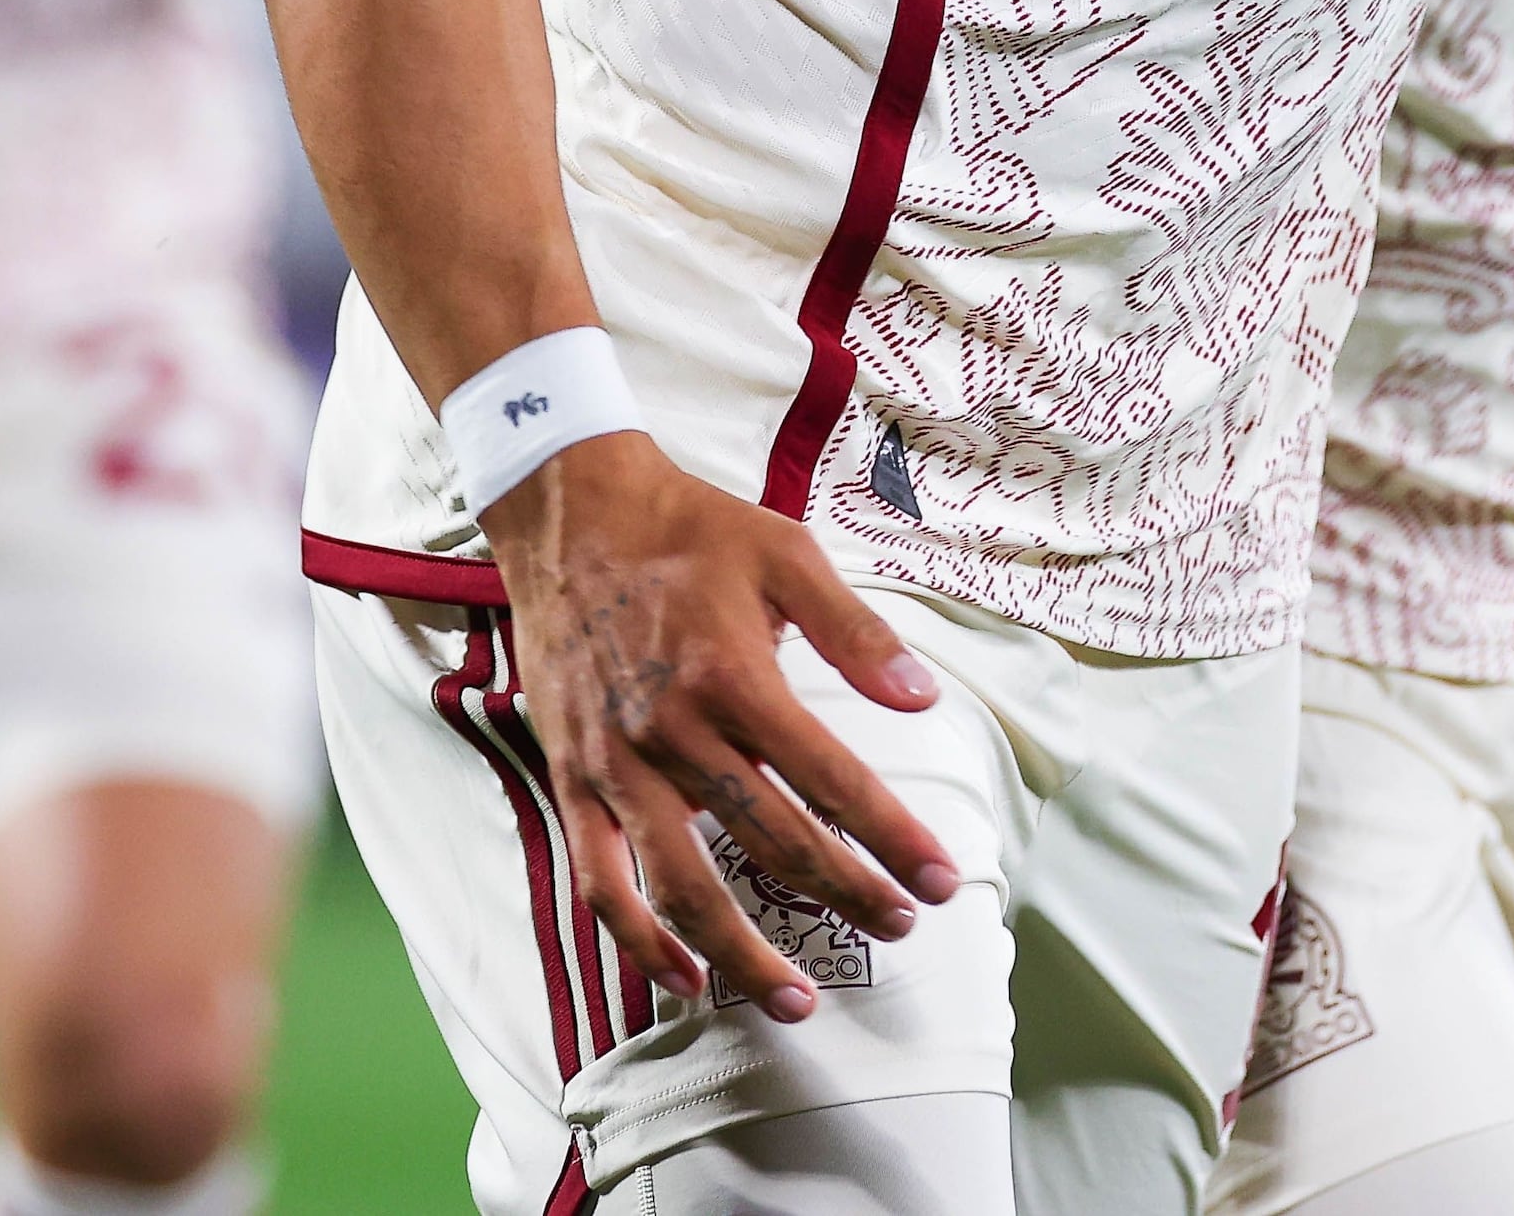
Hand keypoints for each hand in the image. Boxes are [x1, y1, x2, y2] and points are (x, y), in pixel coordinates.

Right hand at [487, 431, 963, 1016]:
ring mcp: (616, 766)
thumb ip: (855, 632)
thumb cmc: (689, 532)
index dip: (893, 837)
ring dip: (744, 954)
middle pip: (772, 842)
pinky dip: (639, 942)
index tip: (942, 879)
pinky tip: (685, 980)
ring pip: (684, 886)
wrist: (571, 513)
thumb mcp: (786, 554)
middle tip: (903, 925)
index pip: (832, 780)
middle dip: (847, 894)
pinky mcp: (572, 782)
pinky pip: (601, 883)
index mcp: (734, 676)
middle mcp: (673, 733)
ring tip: (800, 999)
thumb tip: (922, 700)